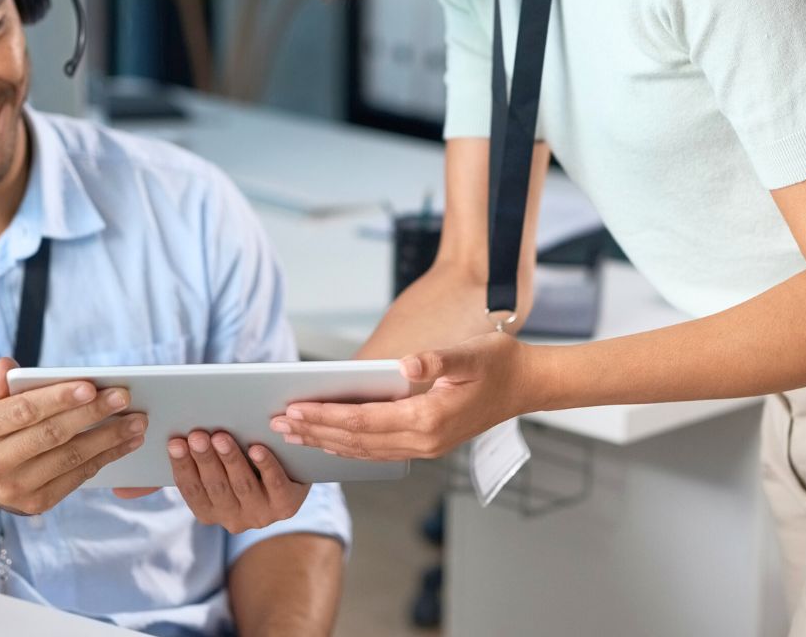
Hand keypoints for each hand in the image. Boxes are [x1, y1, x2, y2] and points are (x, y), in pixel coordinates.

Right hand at [0, 358, 146, 516]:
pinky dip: (105, 458)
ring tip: (137, 421)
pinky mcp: (35, 504)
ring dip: (109, 439)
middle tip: (124, 397)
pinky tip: (126, 442)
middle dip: (93, 414)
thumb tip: (8, 370)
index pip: (24, 411)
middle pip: (52, 435)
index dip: (59, 398)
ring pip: (70, 458)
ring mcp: (14, 489)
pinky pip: (77, 477)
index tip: (91, 385)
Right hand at [144, 430, 309, 533]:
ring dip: (230, 460)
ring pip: (242, 485)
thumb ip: (166, 476)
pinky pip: (275, 486)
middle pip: (215, 487)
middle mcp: (233, 519)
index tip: (175, 441)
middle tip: (196, 434)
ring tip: (221, 436)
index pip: (190, 491)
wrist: (289, 472)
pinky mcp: (288, 505)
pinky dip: (267, 467)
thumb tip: (117, 490)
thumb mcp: (204, 472)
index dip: (182, 467)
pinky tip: (258, 448)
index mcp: (208, 511)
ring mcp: (261, 514)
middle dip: (204, 460)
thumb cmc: (236, 466)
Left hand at [270, 332, 534, 459]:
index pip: (364, 421)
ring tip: (293, 435)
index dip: (326, 416)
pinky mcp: (427, 444)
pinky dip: (349, 448)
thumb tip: (406, 364)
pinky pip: (379, 451)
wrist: (527, 384)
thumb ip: (438, 359)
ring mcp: (426, 446)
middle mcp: (424, 440)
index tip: (294, 409)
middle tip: (277, 425)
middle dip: (315, 432)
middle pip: (357, 441)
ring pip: (365, 451)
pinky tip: (330, 441)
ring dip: (327, 443)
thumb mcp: (471, 353)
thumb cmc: (499, 363)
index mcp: (429, 419)